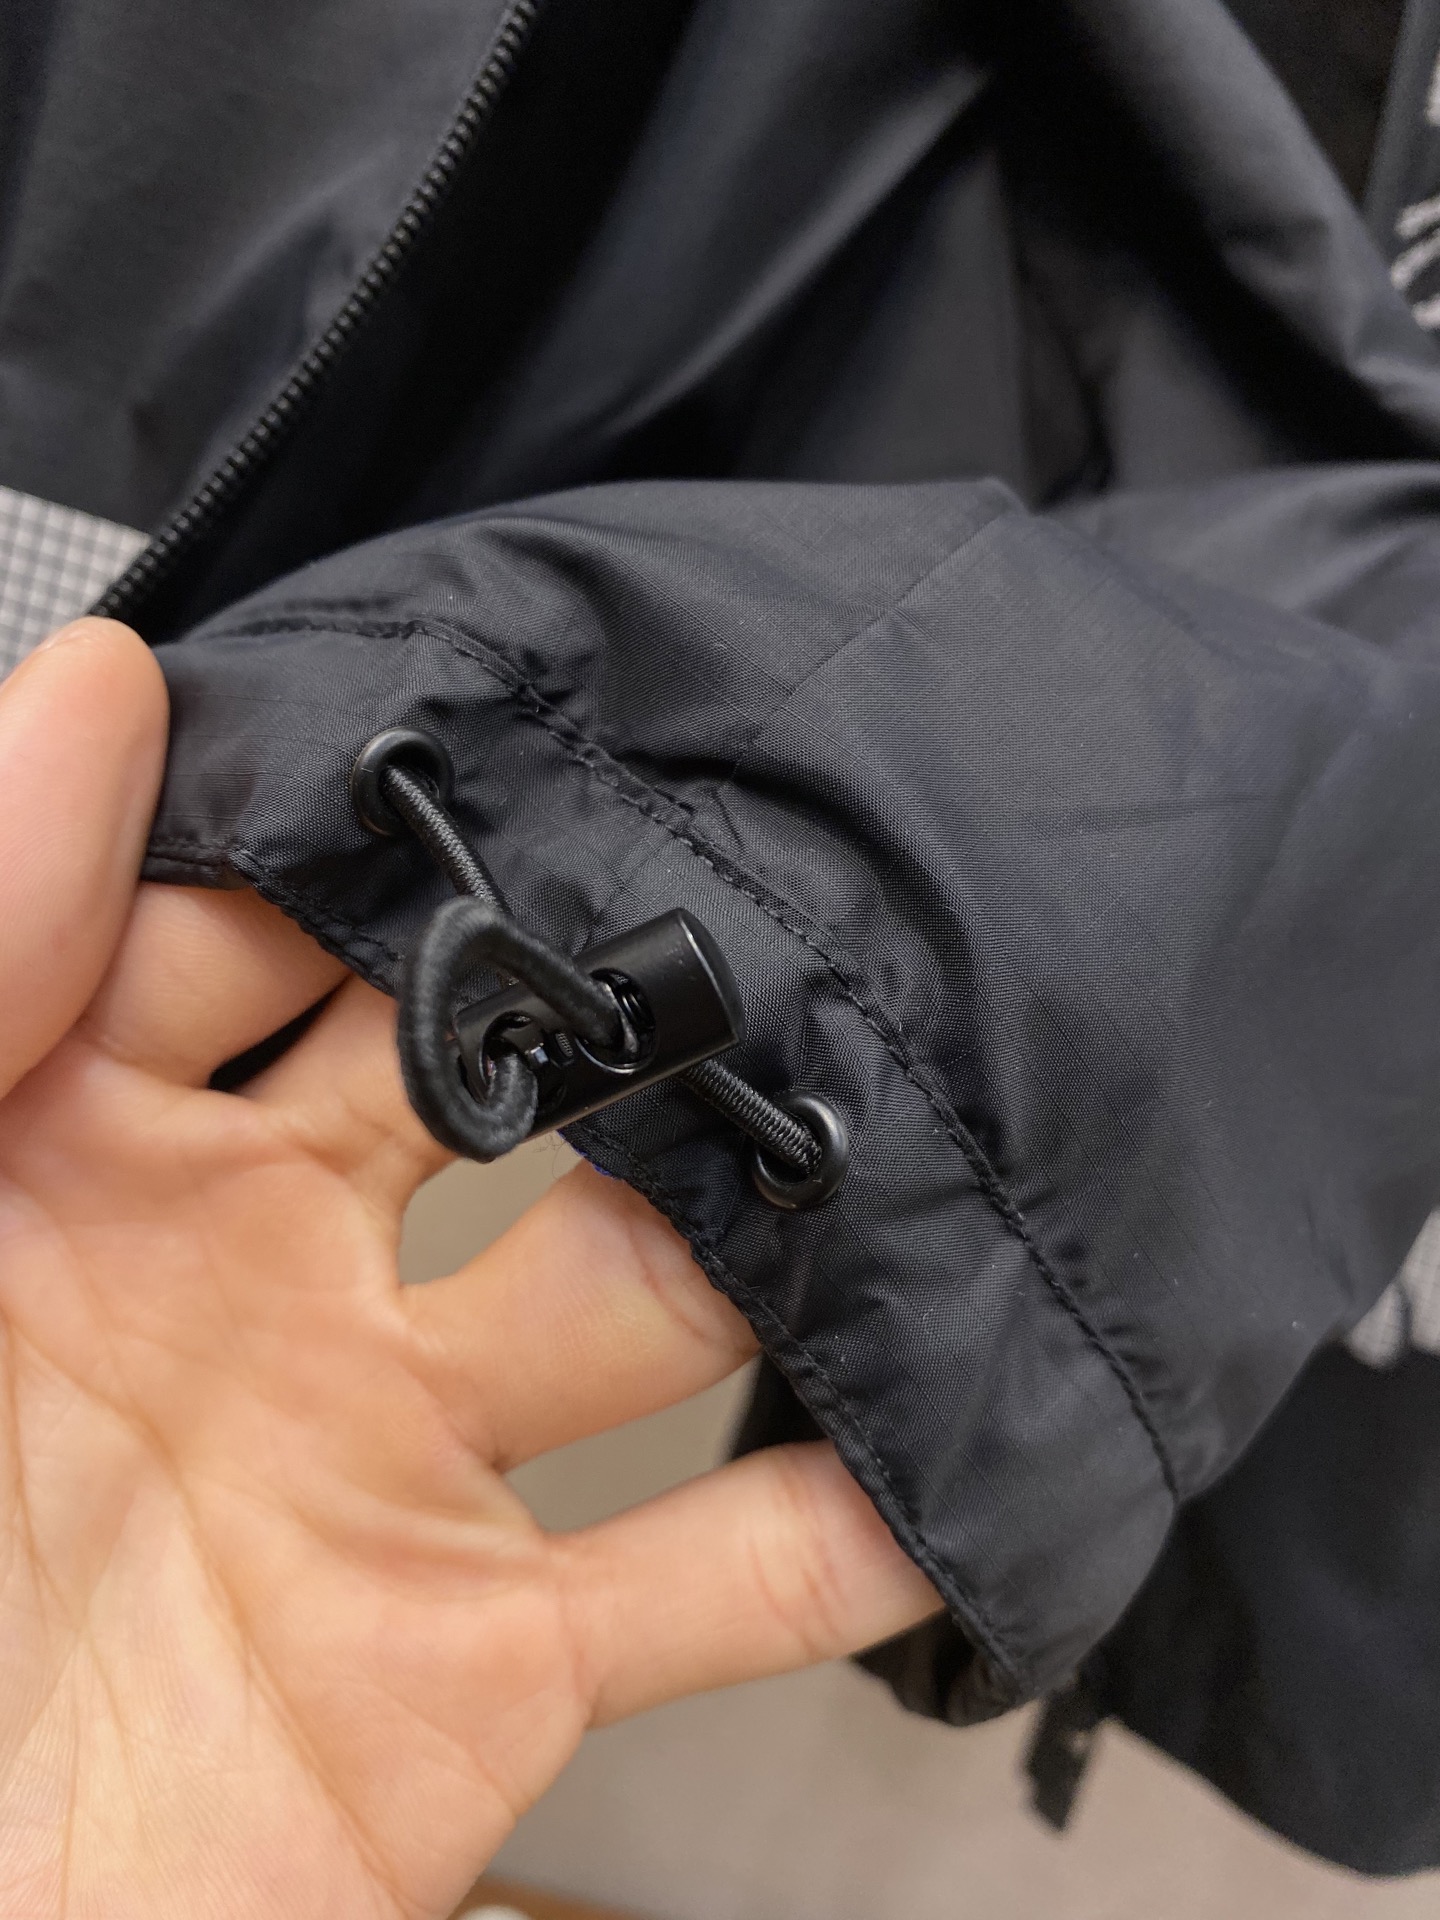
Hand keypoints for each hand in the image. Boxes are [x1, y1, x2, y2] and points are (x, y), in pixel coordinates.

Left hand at [0, 622, 937, 1919]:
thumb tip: (104, 682)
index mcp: (85, 1158)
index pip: (282, 920)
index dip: (400, 825)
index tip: (549, 710)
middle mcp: (263, 1283)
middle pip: (502, 1080)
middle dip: (625, 988)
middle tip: (786, 872)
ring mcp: (389, 1463)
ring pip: (647, 1295)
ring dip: (773, 1219)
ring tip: (910, 1106)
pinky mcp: (480, 1661)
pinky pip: (713, 1579)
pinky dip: (845, 1529)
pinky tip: (950, 1452)